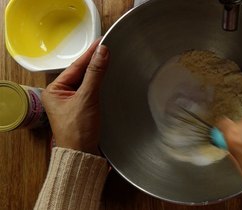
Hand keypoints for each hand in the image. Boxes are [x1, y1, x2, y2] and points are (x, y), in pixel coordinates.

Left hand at [42, 39, 109, 154]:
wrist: (82, 155)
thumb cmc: (78, 130)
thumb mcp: (86, 98)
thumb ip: (95, 74)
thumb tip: (102, 51)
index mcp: (54, 90)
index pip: (75, 67)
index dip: (90, 54)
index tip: (102, 42)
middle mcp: (61, 94)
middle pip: (81, 73)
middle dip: (94, 62)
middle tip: (108, 48)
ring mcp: (72, 102)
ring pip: (87, 81)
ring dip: (98, 72)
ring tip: (110, 59)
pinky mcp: (83, 109)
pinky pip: (92, 91)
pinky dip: (100, 84)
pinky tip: (108, 78)